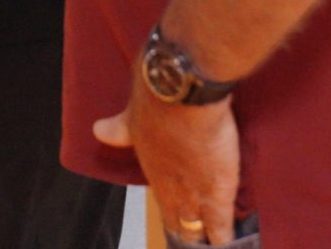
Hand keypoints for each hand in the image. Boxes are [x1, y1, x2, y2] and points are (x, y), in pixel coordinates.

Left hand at [94, 82, 240, 244]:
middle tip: (194, 237)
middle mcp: (169, 191)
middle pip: (178, 224)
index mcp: (153, 173)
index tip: (181, 220)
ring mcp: (192, 197)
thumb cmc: (154, 102)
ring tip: (211, 244)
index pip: (165, 205)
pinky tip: (231, 245)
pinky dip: (225, 240)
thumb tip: (99, 130)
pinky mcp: (217, 196)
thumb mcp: (132, 118)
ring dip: (203, 237)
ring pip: (195, 231)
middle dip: (187, 232)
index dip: (174, 214)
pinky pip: (220, 229)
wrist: (178, 97)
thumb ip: (120, 130)